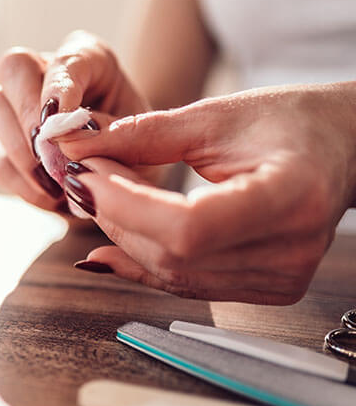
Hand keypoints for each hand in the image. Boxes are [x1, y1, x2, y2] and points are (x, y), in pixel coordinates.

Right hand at [0, 31, 148, 213]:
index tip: (61, 119)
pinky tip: (52, 197)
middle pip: (14, 67)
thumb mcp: (142, 143)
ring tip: (56, 182)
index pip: (66, 59)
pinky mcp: (4, 146)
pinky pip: (0, 160)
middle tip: (48, 151)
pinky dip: (24, 183)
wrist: (127, 183)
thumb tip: (67, 139)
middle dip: (28, 112)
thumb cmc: (140, 152)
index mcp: (90, 61)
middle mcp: (46, 74)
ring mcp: (19, 108)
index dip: (58, 87)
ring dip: (22, 151)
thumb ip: (111, 134)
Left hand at [56, 82, 355, 303]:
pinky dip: (141, 261)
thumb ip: (145, 136)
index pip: (188, 227)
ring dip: (121, 235)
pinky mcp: (265, 288)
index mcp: (289, 197)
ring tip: (99, 195)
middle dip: (114, 213)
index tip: (86, 175)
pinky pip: (186, 284)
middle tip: (84, 176)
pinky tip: (107, 242)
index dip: (125, 206)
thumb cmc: (290, 122)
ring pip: (171, 273)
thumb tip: (77, 152)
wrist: (342, 149)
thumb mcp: (216, 116)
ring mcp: (279, 278)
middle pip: (173, 253)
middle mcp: (289, 251)